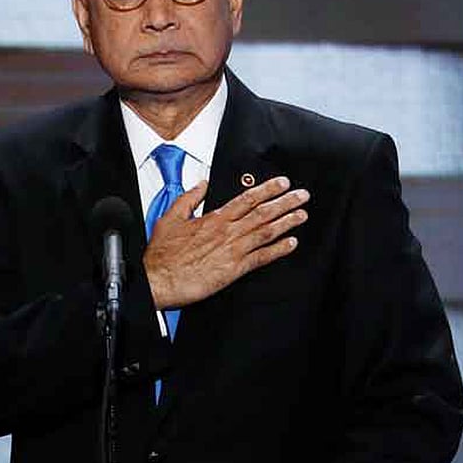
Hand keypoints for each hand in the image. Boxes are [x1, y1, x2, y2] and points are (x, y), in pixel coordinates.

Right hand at [144, 176, 309, 309]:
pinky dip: (278, 250)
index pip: (246, 199)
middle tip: (302, 196)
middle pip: (263, 213)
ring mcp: (233, 251)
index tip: (282, 183)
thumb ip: (189, 198)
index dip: (267, 189)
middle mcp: (227, 232)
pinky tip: (291, 244)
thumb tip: (202, 184)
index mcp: (214, 219)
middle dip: (285, 202)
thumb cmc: (163, 254)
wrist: (160, 280)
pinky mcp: (234, 270)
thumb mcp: (171, 217)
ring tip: (302, 215)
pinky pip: (261, 257)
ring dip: (287, 222)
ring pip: (266, 232)